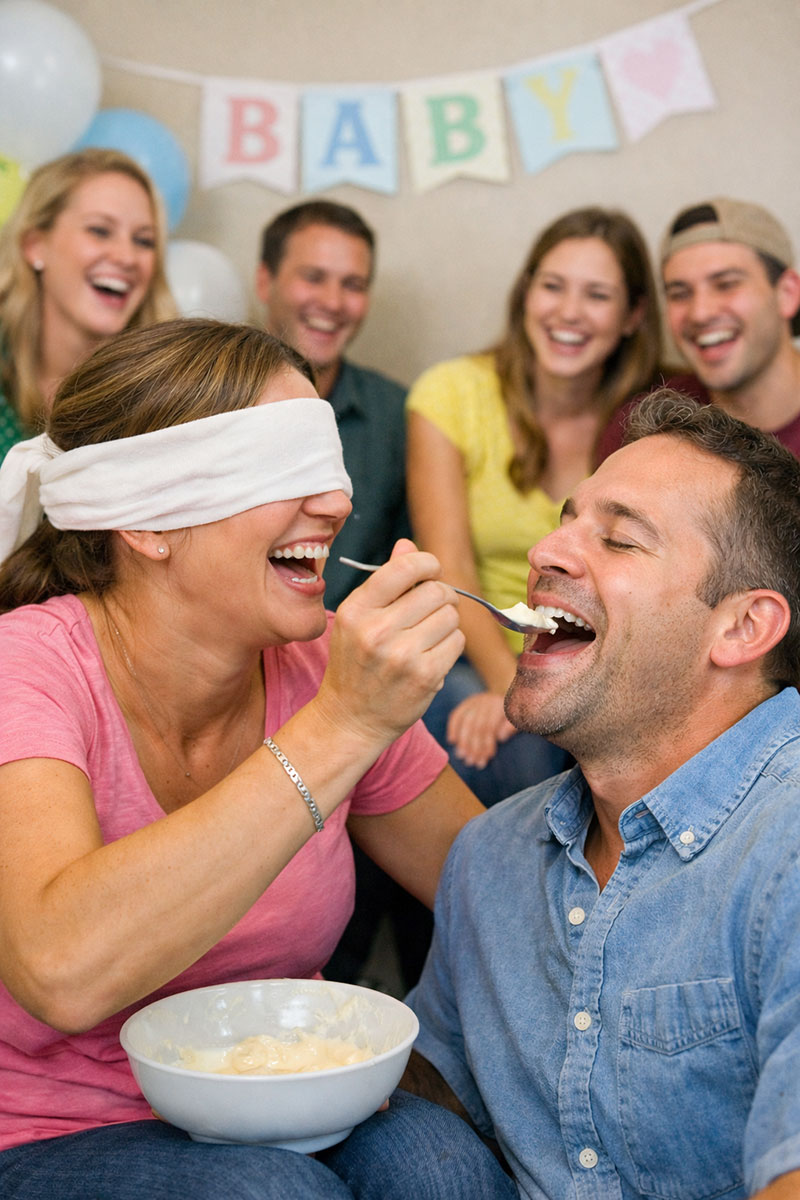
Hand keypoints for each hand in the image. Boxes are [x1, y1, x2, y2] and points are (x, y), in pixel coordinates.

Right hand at [318, 540, 465, 746]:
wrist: (350, 719)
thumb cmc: (356, 663)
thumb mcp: (357, 619)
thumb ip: (385, 581)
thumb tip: (408, 545)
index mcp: (356, 610)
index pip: (404, 568)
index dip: (427, 563)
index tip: (431, 571)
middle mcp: (376, 631)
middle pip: (435, 591)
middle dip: (440, 596)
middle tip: (431, 610)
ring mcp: (401, 656)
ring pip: (450, 616)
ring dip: (446, 622)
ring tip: (427, 636)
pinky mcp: (425, 676)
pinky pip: (457, 642)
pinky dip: (450, 645)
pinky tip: (432, 655)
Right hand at [446, 691, 515, 768]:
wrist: (509, 703)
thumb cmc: (514, 718)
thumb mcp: (520, 722)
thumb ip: (512, 727)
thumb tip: (501, 737)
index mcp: (500, 705)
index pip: (489, 727)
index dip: (487, 743)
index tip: (487, 757)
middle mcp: (486, 701)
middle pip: (476, 726)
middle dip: (473, 746)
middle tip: (471, 762)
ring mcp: (475, 701)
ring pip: (465, 722)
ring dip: (462, 741)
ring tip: (462, 757)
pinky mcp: (466, 704)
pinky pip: (456, 715)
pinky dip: (452, 728)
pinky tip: (452, 741)